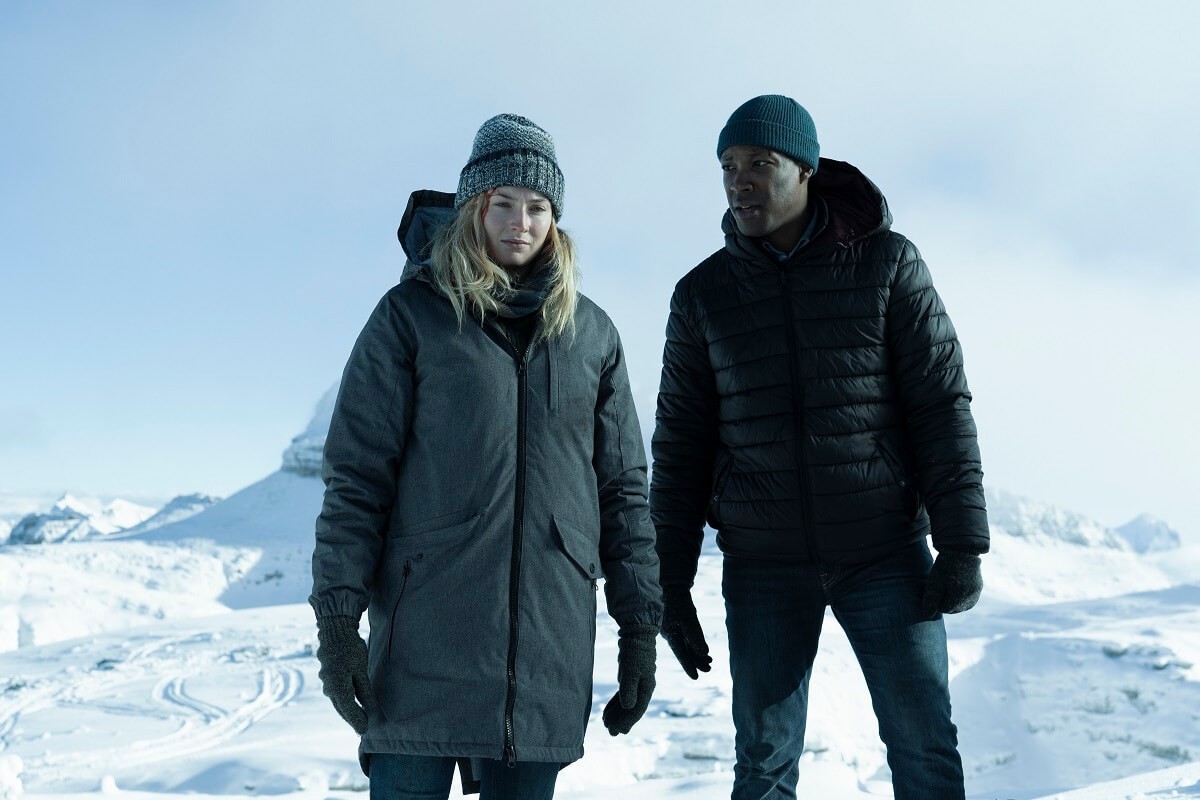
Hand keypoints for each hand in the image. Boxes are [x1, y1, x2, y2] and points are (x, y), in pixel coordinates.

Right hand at [315, 615, 376, 733]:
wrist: (334, 631)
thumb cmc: (350, 648)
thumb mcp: (360, 670)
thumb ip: (364, 690)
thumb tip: (370, 708)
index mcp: (338, 687)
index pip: (349, 710)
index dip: (357, 721)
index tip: (365, 730)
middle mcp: (329, 687)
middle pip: (342, 708)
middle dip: (352, 718)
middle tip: (362, 728)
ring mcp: (326, 681)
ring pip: (337, 701)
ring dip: (347, 710)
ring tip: (357, 718)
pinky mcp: (327, 675)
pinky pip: (335, 692)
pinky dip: (343, 700)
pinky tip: (349, 702)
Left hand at [602, 625, 657, 735]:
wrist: (636, 636)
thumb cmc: (634, 652)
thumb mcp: (630, 670)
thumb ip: (629, 689)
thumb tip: (628, 707)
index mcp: (647, 688)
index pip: (637, 710)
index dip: (627, 721)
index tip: (617, 730)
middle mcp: (644, 689)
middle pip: (633, 710)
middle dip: (622, 721)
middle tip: (610, 732)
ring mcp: (638, 684)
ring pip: (627, 704)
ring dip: (618, 715)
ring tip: (606, 724)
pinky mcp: (630, 679)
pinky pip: (623, 696)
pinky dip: (616, 705)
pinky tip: (607, 712)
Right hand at [660, 586, 711, 678]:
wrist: (675, 590)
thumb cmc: (681, 604)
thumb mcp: (690, 620)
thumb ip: (696, 637)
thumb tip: (704, 653)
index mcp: (671, 636)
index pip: (681, 655)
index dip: (689, 667)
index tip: (696, 677)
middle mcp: (671, 636)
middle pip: (685, 653)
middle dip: (697, 662)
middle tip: (710, 669)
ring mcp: (673, 633)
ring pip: (686, 648)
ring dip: (698, 655)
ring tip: (710, 662)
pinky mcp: (677, 628)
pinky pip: (686, 641)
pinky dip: (695, 647)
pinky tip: (704, 652)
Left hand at [921, 551, 982, 619]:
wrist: (961, 549)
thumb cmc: (945, 566)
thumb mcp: (934, 582)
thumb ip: (931, 600)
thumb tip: (928, 616)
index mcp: (959, 594)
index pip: (944, 608)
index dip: (936, 600)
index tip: (933, 588)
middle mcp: (971, 596)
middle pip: (954, 608)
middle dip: (944, 601)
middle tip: (939, 587)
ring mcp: (977, 592)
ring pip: (962, 605)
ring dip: (953, 600)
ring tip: (946, 587)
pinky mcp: (979, 588)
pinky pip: (968, 599)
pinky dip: (960, 597)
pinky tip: (954, 589)